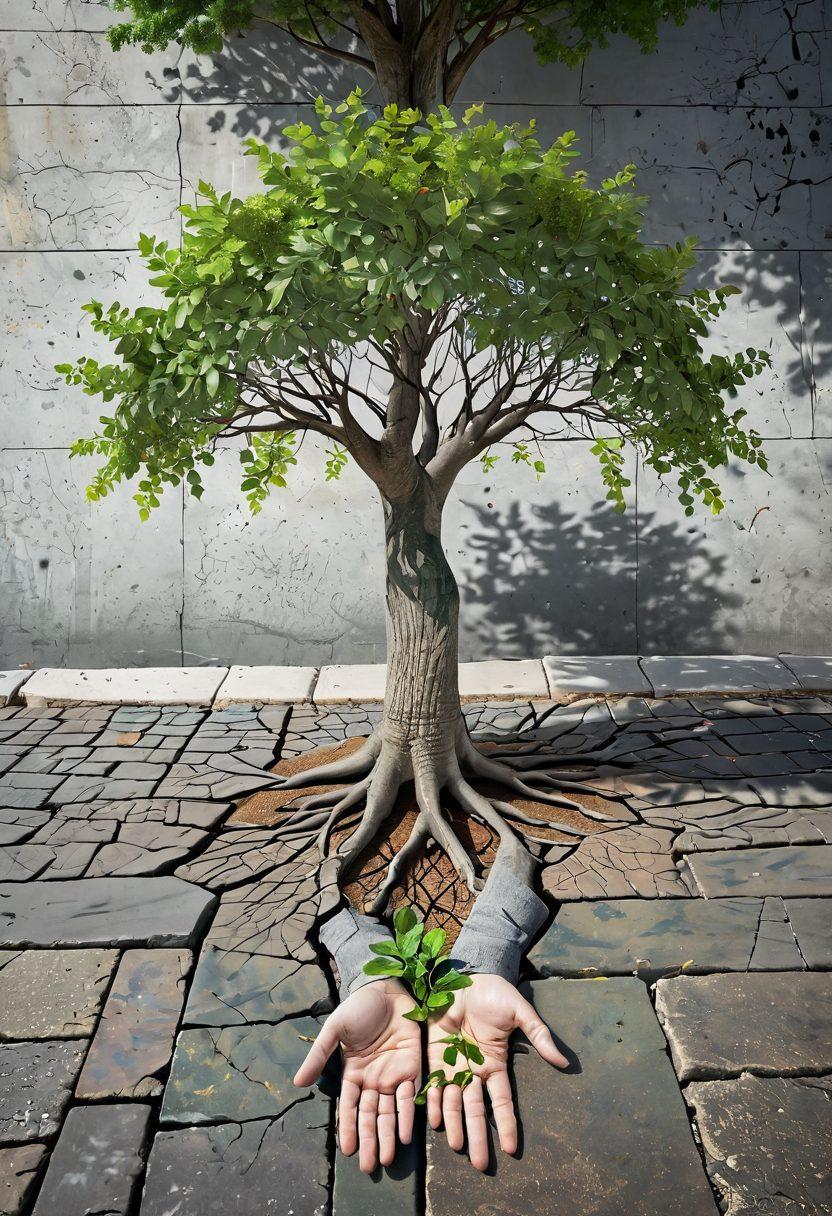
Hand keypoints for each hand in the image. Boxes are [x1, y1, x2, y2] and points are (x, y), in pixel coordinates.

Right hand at [294, 979, 421, 1172]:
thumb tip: (298, 1084)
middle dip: (368, 1140)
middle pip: (369, 1116)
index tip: (345, 1151)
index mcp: (353, 1072)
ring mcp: (393, 1075)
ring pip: (389, 1112)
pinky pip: (411, 1095)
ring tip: (386, 1158)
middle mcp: (373, 1079)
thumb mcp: (335, 1030)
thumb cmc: (359, 1007)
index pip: (349, 1107)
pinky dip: (408, 1114)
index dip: (347, 1128)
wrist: (388, 987)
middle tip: (368, 1167)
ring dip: (387, 1135)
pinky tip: (405, 1133)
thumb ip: (319, 1056)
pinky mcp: (413, 1066)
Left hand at [426, 973, 567, 1170]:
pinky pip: (434, 1083)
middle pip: (476, 1109)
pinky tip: (434, 1120)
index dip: (506, 1123)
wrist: (464, 975)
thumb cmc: (495, 993)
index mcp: (495, 1063)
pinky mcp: (435, 1054)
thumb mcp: (520, 1013)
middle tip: (479, 1164)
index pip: (503, 1101)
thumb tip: (564, 1062)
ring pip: (454, 1102)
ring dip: (454, 1124)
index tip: (512, 1149)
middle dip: (478, 1136)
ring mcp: (454, 1063)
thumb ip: (539, 1036)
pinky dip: (434, 1102)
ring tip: (456, 1147)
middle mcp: (474, 1069)